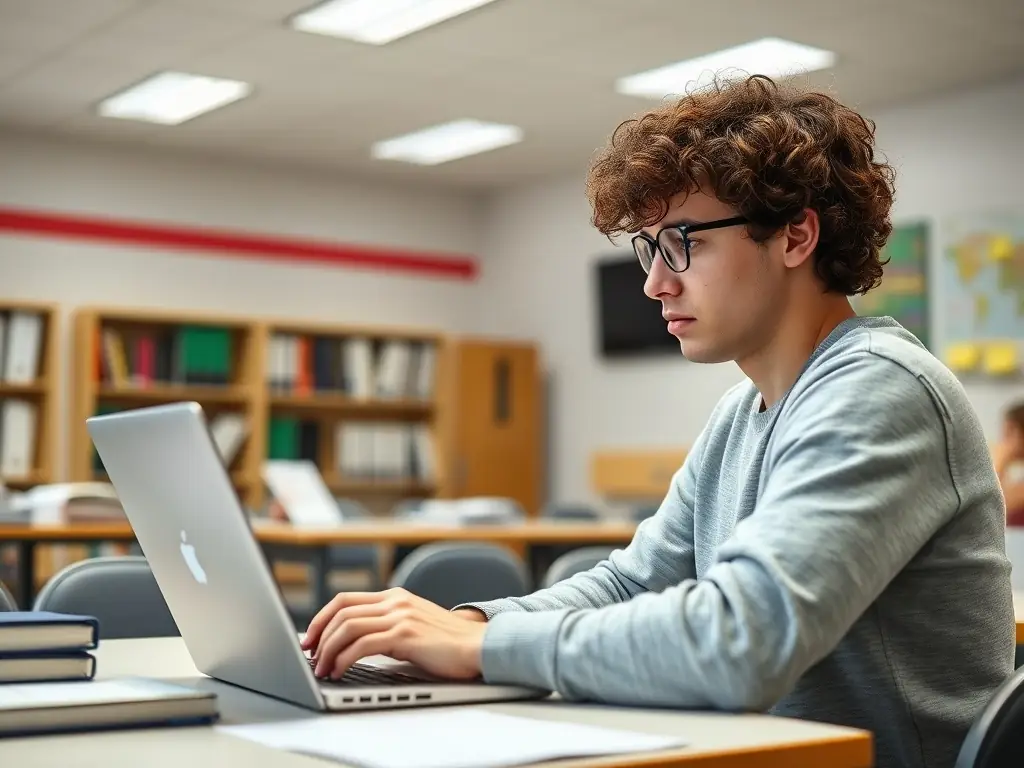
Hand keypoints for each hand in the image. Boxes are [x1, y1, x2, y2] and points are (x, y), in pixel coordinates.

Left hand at [301, 588, 487, 680]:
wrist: (479, 646)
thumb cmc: (448, 644)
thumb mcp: (414, 625)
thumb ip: (388, 626)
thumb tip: (354, 644)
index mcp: (395, 596)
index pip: (345, 599)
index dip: (321, 618)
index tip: (310, 638)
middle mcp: (395, 602)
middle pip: (341, 611)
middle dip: (319, 635)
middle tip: (309, 656)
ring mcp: (400, 616)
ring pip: (347, 627)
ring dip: (328, 650)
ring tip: (322, 669)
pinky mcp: (405, 635)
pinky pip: (362, 645)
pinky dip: (344, 659)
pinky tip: (340, 671)